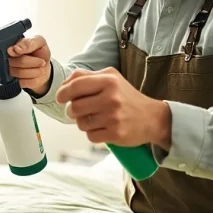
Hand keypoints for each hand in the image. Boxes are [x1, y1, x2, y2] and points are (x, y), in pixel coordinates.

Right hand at [0, 35, 51, 94]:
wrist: (44, 66)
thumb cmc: (38, 51)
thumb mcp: (38, 42)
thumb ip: (28, 43)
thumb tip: (15, 48)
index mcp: (8, 46)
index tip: (5, 52)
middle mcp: (4, 59)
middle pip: (12, 62)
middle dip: (31, 61)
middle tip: (40, 60)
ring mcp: (8, 72)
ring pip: (19, 73)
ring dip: (34, 70)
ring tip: (40, 66)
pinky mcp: (13, 83)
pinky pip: (23, 82)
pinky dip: (34, 78)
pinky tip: (36, 73)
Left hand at [55, 67, 171, 148]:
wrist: (152, 118)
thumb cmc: (126, 97)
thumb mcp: (111, 78)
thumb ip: (87, 76)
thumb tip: (64, 84)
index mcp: (109, 80)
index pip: (76, 85)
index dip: (63, 92)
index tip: (60, 98)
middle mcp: (111, 97)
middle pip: (74, 107)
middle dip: (71, 111)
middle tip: (78, 111)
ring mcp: (114, 117)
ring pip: (80, 123)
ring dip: (82, 123)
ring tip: (93, 119)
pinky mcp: (116, 134)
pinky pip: (90, 136)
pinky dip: (92, 134)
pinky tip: (102, 128)